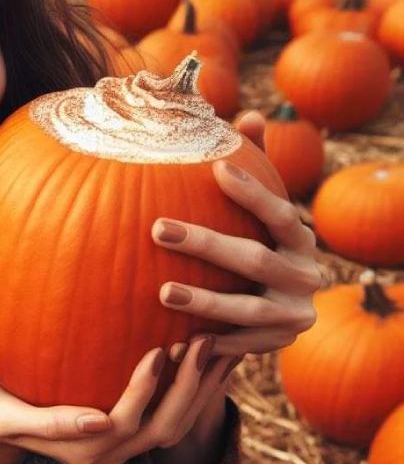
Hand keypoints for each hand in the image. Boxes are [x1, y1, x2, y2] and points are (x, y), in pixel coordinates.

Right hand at [0, 338, 238, 463]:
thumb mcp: (8, 416)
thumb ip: (51, 423)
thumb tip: (99, 420)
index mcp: (83, 451)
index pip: (127, 423)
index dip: (147, 389)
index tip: (160, 347)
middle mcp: (110, 455)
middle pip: (164, 429)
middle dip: (188, 387)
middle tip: (202, 340)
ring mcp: (122, 448)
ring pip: (177, 426)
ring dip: (201, 390)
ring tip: (219, 347)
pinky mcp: (127, 433)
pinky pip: (172, 416)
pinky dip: (195, 391)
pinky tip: (208, 359)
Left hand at [153, 111, 320, 356]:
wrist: (284, 312)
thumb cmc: (260, 244)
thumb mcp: (261, 213)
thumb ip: (257, 167)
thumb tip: (252, 115)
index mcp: (301, 240)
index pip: (280, 213)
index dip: (252, 191)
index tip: (215, 168)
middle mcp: (306, 277)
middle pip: (255, 260)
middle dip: (206, 244)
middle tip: (157, 229)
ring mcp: (295, 316)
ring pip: (248, 310)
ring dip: (205, 302)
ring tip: (163, 292)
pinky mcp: (277, 346)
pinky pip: (241, 347)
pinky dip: (210, 343)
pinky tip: (173, 339)